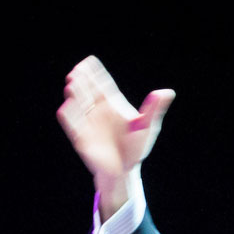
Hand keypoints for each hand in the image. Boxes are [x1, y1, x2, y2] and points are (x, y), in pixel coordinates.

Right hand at [56, 56, 173, 216]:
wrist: (125, 171)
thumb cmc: (137, 148)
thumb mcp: (148, 127)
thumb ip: (154, 109)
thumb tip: (167, 92)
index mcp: (113, 105)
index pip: (102, 84)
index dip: (94, 72)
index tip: (88, 61)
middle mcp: (98, 111)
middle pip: (87, 91)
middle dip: (82, 80)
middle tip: (77, 71)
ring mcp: (88, 124)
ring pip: (78, 104)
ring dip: (74, 94)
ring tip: (72, 83)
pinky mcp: (81, 139)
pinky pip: (73, 125)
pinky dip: (69, 116)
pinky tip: (66, 107)